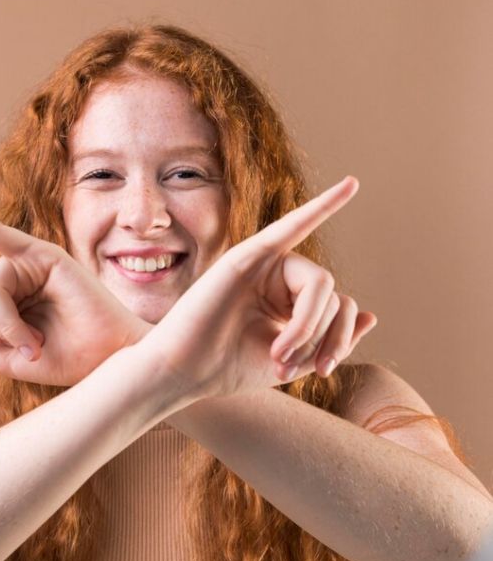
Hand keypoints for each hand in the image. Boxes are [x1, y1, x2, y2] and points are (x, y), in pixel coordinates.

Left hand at [0, 193, 147, 385]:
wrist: (108, 361)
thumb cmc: (67, 358)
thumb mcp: (6, 359)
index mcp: (1, 300)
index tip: (18, 351)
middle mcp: (11, 276)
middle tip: (31, 343)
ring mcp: (27, 262)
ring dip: (4, 324)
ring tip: (38, 337)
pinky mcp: (43, 255)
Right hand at [137, 176, 375, 399]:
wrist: (186, 371)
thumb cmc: (230, 366)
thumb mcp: (294, 360)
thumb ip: (331, 339)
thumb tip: (372, 316)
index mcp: (290, 300)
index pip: (340, 307)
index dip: (340, 340)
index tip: (320, 372)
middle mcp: (279, 277)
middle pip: (334, 295)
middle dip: (324, 335)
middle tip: (294, 365)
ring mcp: (264, 264)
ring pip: (320, 283)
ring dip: (309, 325)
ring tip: (278, 354)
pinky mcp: (248, 256)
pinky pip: (292, 226)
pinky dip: (322, 207)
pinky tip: (350, 188)